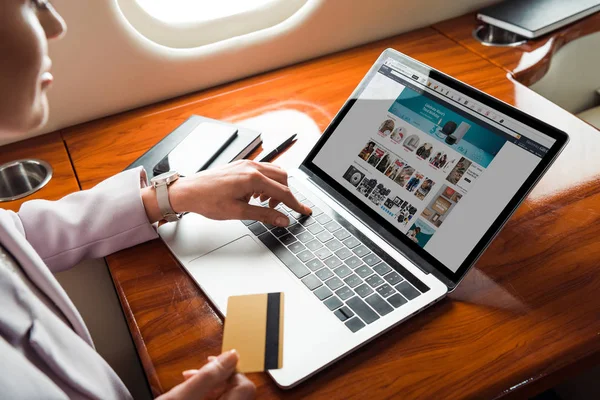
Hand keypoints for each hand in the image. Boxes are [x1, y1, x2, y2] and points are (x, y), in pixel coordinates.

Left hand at [144, 160, 310, 225]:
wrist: (188, 191)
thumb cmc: (208, 201)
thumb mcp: (238, 212)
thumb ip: (264, 215)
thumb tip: (283, 220)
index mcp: (252, 178)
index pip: (283, 192)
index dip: (296, 204)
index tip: (305, 211)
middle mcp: (251, 167)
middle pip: (283, 178)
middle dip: (286, 195)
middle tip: (280, 210)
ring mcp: (246, 164)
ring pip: (274, 172)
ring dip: (276, 188)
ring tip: (265, 203)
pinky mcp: (241, 164)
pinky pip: (263, 170)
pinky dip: (267, 182)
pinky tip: (256, 195)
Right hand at [156, 350, 254, 399]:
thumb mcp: (179, 398)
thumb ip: (207, 377)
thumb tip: (232, 356)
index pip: (245, 387)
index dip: (228, 371)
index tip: (210, 362)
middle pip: (237, 393)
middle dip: (216, 379)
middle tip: (192, 374)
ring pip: (227, 399)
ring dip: (210, 388)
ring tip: (188, 383)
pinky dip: (207, 398)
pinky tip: (189, 395)